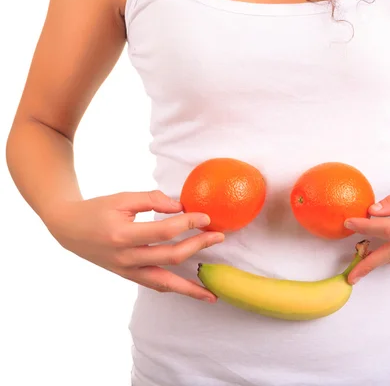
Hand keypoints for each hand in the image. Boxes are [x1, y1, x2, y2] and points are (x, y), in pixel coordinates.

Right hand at [46, 190, 223, 301]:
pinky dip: (175, 289)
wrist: (69, 230)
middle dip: (198, 246)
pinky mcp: (129, 276)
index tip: (205, 216)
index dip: (188, 223)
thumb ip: (152, 199)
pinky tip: (193, 292)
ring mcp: (127, 271)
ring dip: (191, 287)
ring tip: (213, 293)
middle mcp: (126, 257)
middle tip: (219, 237)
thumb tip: (181, 207)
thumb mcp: (122, 198)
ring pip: (164, 283)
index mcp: (122, 234)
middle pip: (170, 256)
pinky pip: (156, 285)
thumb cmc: (97, 210)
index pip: (164, 231)